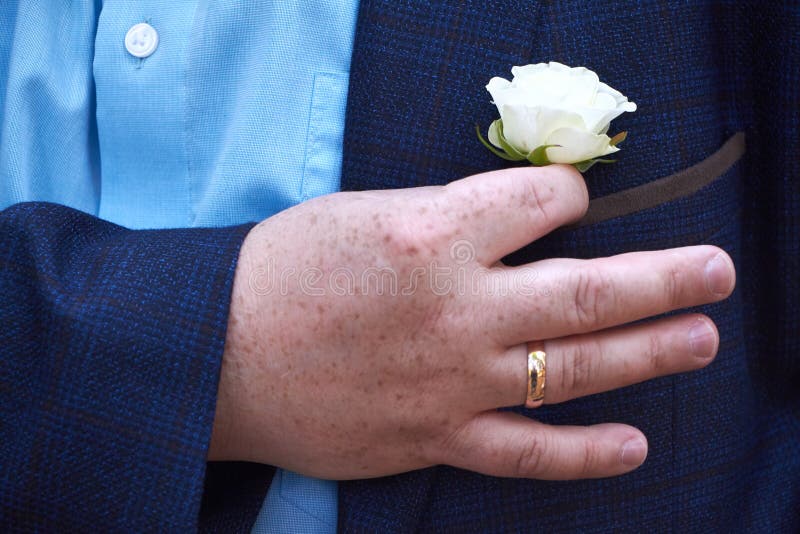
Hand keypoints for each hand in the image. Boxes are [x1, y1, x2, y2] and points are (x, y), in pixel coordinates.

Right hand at [209, 165, 734, 479]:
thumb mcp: (365, 213)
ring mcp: (451, 381)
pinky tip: (634, 445)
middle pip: (587, 290)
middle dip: (664, 278)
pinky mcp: (434, 437)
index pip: (542, 202)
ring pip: (571, 369)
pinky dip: (584, 454)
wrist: (220, 354)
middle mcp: (455, 308)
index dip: (570, 193)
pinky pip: (524, 452)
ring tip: (700, 340)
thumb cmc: (284, 270)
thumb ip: (449, 217)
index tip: (575, 199)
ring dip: (648, 354)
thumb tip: (517, 220)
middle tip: (717, 273)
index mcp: (432, 234)